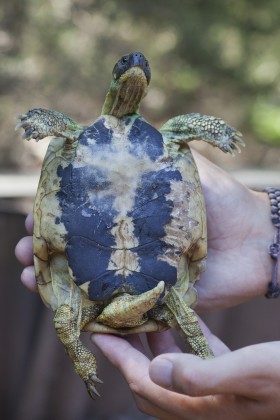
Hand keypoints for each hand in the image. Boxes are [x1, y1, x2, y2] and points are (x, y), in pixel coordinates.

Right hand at [15, 152, 274, 308]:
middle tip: (24, 250)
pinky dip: (88, 312)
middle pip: (79, 251)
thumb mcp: (183, 167)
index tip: (33, 217)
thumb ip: (153, 151)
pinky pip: (116, 310)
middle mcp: (130, 245)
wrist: (256, 239)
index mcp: (131, 216)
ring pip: (88, 282)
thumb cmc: (221, 200)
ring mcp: (139, 274)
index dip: (55, 217)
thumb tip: (114, 126)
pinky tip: (61, 308)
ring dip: (55, 281)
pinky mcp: (153, 301)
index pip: (83, 217)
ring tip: (29, 277)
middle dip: (47, 250)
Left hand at [92, 325, 279, 419]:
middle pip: (151, 381)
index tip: (99, 334)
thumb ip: (202, 375)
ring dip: (154, 343)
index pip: (145, 384)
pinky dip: (184, 337)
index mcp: (202, 407)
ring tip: (142, 315)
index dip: (119, 359)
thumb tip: (154, 370)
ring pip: (173, 367)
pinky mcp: (232, 374)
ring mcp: (218, 390)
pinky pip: (198, 355)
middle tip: (113, 324)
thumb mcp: (251, 371)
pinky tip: (182, 316)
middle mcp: (205, 402)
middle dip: (128, 353)